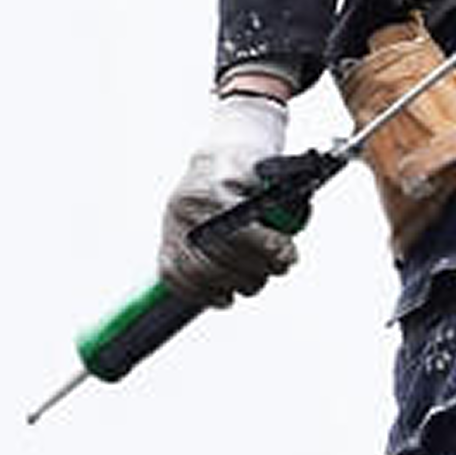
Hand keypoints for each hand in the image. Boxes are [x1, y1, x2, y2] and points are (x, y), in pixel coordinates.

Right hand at [162, 92, 298, 305]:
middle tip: (279, 267)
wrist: (220, 157)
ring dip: (237, 283)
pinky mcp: (166, 242)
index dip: (265, 246)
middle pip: (221, 255)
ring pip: (201, 272)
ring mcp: (172, 226)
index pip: (236, 226)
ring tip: (257, 279)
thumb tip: (289, 234)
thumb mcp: (271, 175)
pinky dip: (203, 294)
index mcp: (212, 187)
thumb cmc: (250, 168)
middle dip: (258, 268)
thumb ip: (281, 203)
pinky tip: (225, 297)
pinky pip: (176, 277)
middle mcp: (186, 207)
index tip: (289, 255)